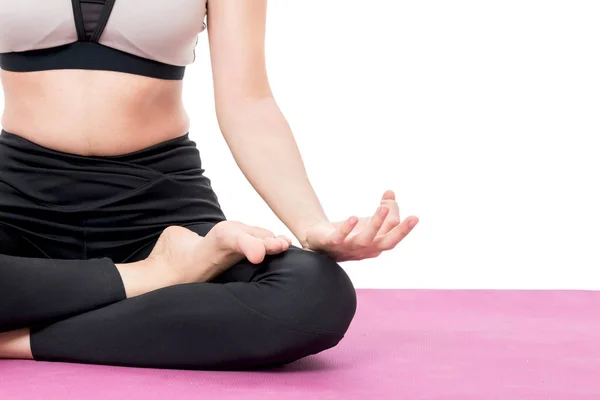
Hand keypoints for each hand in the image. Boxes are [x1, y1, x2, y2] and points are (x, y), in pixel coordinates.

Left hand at [301, 190, 417, 261]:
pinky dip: (348, 229)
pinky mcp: (331, 243)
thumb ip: (383, 208)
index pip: (392, 233)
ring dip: (376, 224)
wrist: (318, 238)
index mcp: (377, 245)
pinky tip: (354, 217)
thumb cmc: (348, 232)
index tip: (390, 198)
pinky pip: (340, 238)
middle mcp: (365, 250)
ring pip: (366, 239)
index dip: (395, 215)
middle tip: (414, 218)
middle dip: (401, 231)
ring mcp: (349, 248)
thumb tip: (391, 192)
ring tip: (382, 208)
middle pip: (387, 243)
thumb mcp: (369, 221)